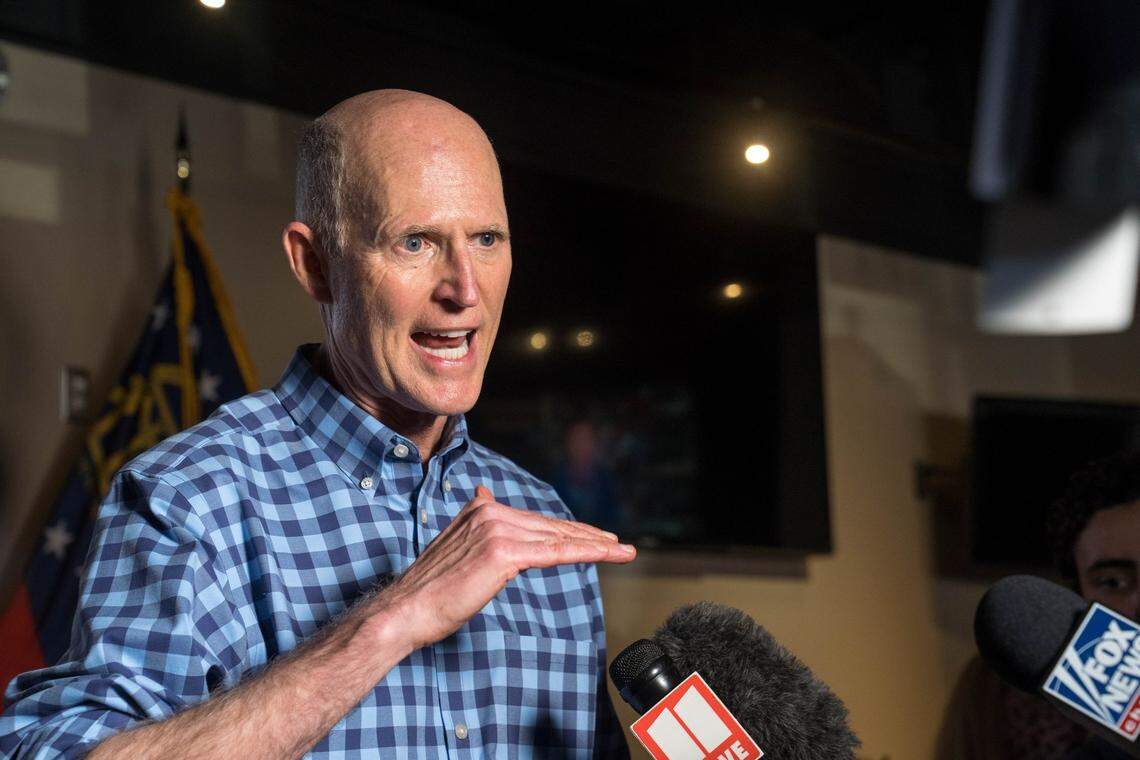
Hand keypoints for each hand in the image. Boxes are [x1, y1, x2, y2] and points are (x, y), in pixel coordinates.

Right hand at [379, 485, 634, 648]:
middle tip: (618, 543)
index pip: (534, 521)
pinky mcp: (504, 553)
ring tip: (621, 550)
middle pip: (551, 526)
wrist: (407, 610)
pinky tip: (606, 553)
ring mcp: (497, 530)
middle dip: (588, 535)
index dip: (566, 529)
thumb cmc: (431, 590)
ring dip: (595, 544)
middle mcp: (490, 512)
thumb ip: (477, 527)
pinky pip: (555, 552)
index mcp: (480, 509)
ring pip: (558, 538)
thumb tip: (483, 493)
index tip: (593, 535)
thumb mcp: (457, 549)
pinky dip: (586, 552)